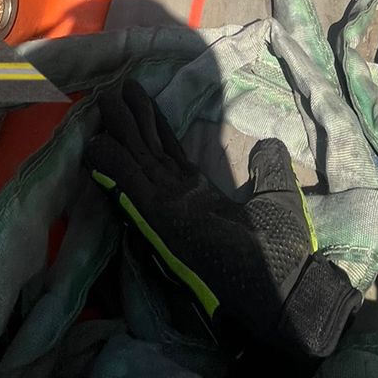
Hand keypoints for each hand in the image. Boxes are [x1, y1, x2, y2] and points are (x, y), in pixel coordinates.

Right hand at [87, 81, 359, 372]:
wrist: (280, 287)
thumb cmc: (280, 248)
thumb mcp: (276, 196)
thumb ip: (268, 167)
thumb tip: (267, 144)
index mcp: (201, 196)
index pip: (171, 155)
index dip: (155, 128)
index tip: (140, 102)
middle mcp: (180, 198)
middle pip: (150, 151)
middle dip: (131, 121)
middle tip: (113, 90)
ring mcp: (169, 207)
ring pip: (138, 159)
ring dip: (119, 131)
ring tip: (104, 99)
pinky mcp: (164, 216)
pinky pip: (134, 182)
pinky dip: (113, 163)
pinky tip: (96, 143)